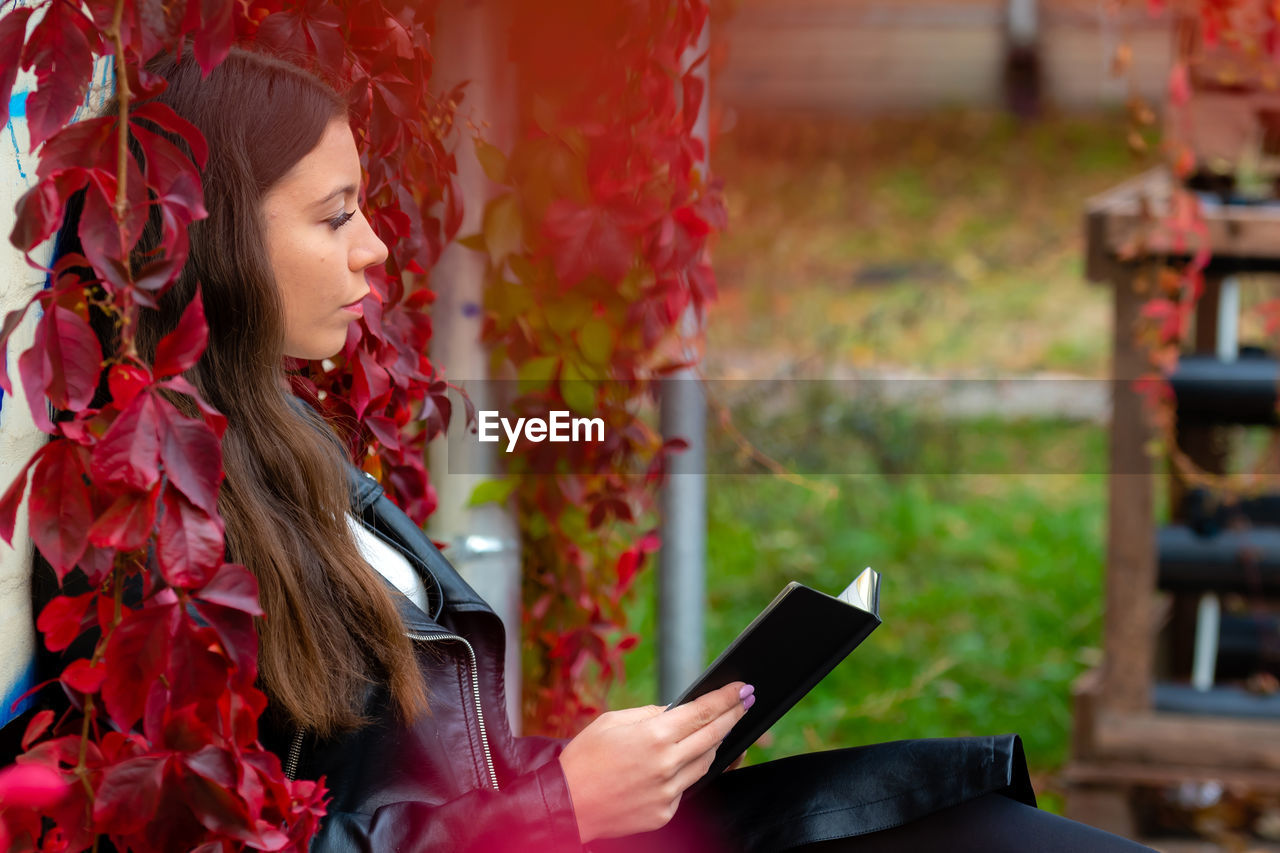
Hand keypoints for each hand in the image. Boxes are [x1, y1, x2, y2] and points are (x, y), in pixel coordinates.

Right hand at [557, 682, 753, 843]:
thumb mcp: (612, 721)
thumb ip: (650, 714)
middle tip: (745, 702)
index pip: (703, 712)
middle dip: (733, 716)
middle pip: (713, 736)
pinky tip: (678, 762)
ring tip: (716, 728)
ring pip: (705, 762)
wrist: (566, 804)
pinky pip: (685, 786)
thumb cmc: (583, 758)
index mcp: (654, 735)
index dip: (726, 699)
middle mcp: (667, 764)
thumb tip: (676, 711)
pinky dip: (685, 771)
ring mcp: (669, 792)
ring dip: (713, 743)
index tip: (742, 689)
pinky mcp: (665, 812)